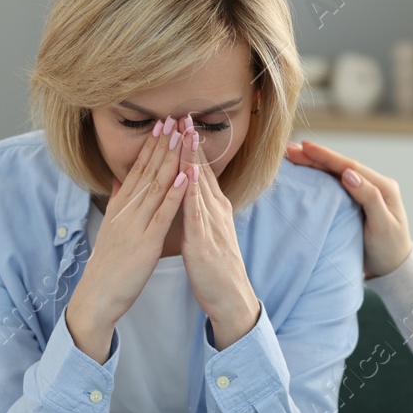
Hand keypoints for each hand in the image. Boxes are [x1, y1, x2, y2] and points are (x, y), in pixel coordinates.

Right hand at [68, 114, 188, 350]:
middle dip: (162, 143)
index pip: (138, 170)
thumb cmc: (108, 265)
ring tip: (182, 136)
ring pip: (156, 186)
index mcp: (120, 207)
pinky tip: (186, 176)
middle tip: (174, 118)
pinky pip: (163, 214)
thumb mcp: (111, 227)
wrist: (96, 295)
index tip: (162, 123)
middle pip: (147, 171)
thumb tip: (119, 178)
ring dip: (171, 159)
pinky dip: (175, 193)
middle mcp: (127, 210)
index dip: (151, 146)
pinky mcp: (146, 242)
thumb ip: (116, 201)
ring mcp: (136, 224)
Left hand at [179, 134, 258, 349]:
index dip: (191, 147)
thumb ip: (195, 212)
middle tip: (183, 114)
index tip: (182, 122)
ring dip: (192, 158)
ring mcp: (212, 224)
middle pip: (202, 171)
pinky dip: (193, 191)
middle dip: (192, 143)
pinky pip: (197, 212)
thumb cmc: (215, 268)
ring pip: (200, 185)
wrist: (231, 298)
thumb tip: (186, 193)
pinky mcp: (205, 241)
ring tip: (185, 133)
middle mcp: (216, 211)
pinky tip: (188, 173)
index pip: (201, 171)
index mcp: (214, 209)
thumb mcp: (205, 233)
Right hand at [285, 139, 412, 277]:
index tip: (305, 147)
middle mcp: (373, 185)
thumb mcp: (383, 225)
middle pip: (340, 167)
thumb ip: (369, 198)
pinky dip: (319, 177)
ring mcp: (363, 193)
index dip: (327, 156)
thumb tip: (348, 173)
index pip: (350, 166)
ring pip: (335, 174)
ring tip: (292, 155)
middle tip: (290, 149)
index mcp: (383, 186)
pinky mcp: (354, 202)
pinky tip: (305, 173)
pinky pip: (334, 185)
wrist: (392, 269)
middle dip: (315, 157)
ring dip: (314, 164)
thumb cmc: (389, 249)